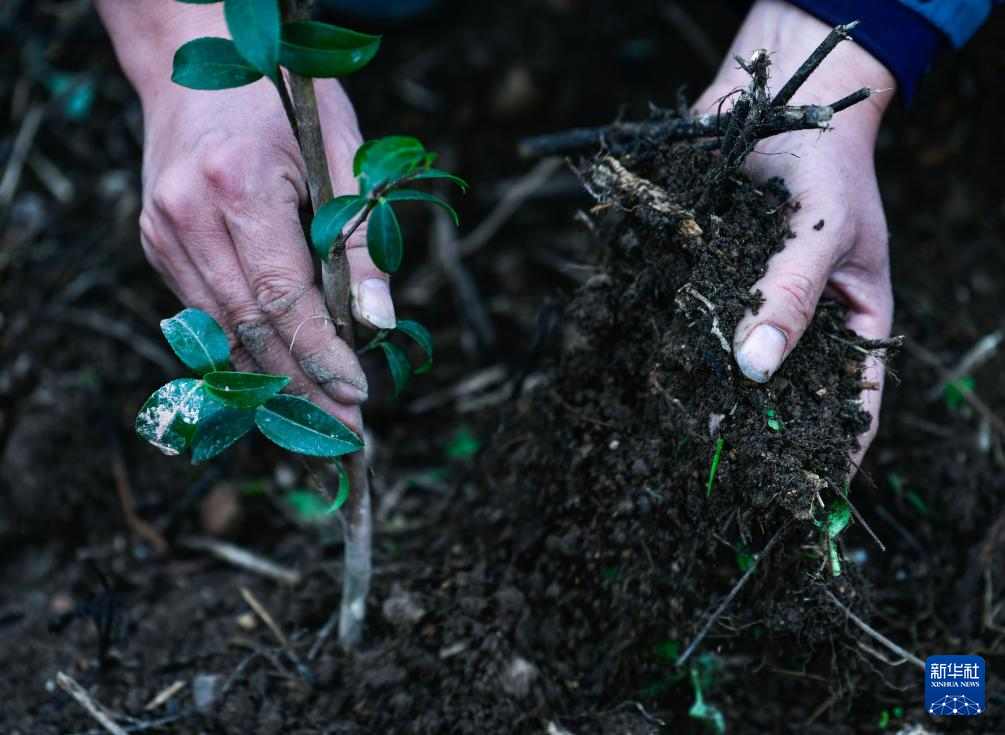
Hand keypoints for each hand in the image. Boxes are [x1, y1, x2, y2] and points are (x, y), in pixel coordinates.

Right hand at [97, 2, 392, 431]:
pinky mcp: (156, 243)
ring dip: (272, 384)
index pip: (284, 297)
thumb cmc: (283, 97)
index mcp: (238, 183)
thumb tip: (380, 324)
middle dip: (300, 389)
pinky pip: (204, 315)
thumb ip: (360, 240)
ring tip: (317, 425)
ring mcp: (162, 231)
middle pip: (250, 328)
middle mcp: (187, 214)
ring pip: (222, 332)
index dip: (321, 356)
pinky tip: (278, 383)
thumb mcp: (342, 152)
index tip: (358, 398)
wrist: (195, 56)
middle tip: (344, 436)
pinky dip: (244, 352)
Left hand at [694, 0, 895, 467]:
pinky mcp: (706, 286)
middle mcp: (797, 325)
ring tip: (677, 442)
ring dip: (706, 401)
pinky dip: (671, 351)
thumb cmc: (822, 165)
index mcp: (851, 322)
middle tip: (721, 476)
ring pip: (730, 368)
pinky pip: (690, 327)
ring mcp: (749, 308)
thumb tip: (752, 369)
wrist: (769, 103)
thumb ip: (789, 296)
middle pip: (784, 396)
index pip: (857, 404)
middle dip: (756, 434)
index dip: (835, 453)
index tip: (805, 498)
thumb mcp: (822, 229)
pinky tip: (646, 378)